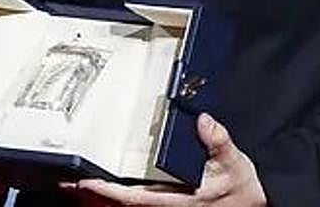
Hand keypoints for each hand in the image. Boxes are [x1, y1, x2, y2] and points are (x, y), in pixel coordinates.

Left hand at [60, 113, 266, 205]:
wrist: (254, 203)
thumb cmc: (241, 187)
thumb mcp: (234, 162)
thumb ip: (218, 142)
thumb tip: (203, 121)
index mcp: (178, 201)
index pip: (135, 197)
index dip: (108, 190)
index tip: (86, 181)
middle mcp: (166, 204)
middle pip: (122, 199)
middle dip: (93, 188)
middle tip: (65, 175)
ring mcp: (164, 203)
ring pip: (126, 198)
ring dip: (101, 187)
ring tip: (75, 174)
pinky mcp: (166, 200)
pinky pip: (136, 194)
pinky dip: (116, 186)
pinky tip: (102, 176)